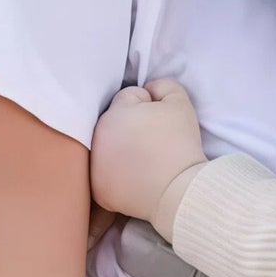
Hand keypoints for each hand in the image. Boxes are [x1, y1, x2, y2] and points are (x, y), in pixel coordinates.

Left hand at [90, 78, 207, 233]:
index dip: (150, 105)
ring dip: (122, 150)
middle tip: (154, 143)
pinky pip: (106, 175)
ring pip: (108, 147)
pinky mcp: (98, 190)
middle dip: (131, 127)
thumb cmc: (180, 145)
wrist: (179, 190)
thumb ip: (163, 85)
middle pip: (115, 122)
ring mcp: (94, 165)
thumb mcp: (180, 102)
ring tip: (146, 161)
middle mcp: (97, 136)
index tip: (161, 123)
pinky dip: (118, 176)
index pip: (129, 97)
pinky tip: (137, 179)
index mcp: (115, 112)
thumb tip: (150, 89)